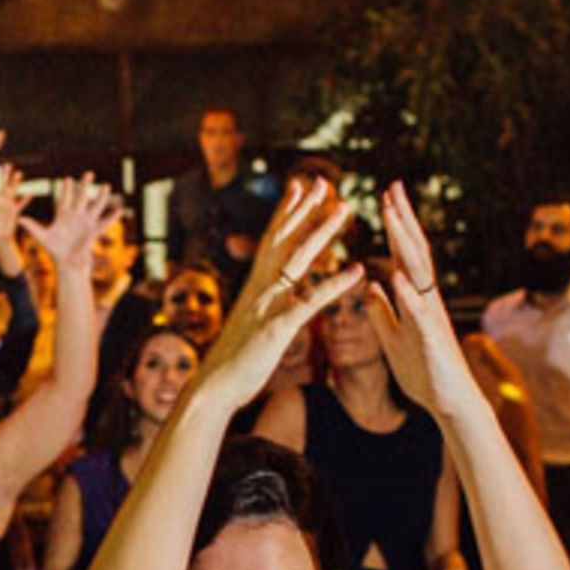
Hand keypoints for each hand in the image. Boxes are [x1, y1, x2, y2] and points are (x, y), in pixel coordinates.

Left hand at [19, 175, 120, 271]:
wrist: (67, 263)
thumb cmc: (54, 250)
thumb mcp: (43, 238)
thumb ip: (33, 228)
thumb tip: (20, 219)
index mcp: (63, 215)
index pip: (64, 199)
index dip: (66, 190)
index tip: (67, 179)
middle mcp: (76, 216)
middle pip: (81, 197)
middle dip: (85, 186)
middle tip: (89, 173)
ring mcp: (86, 222)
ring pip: (95, 206)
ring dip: (101, 197)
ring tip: (107, 186)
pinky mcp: (94, 231)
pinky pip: (104, 222)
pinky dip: (112, 217)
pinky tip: (120, 210)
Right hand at [190, 183, 362, 409]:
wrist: (212, 388)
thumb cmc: (230, 361)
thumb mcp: (246, 324)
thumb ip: (257, 304)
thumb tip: (261, 294)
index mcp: (254, 287)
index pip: (272, 240)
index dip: (286, 212)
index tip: (298, 185)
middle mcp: (260, 288)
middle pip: (284, 239)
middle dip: (303, 209)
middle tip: (322, 181)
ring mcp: (268, 306)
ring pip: (298, 260)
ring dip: (322, 232)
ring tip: (343, 209)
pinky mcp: (278, 328)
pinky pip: (311, 302)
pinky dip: (335, 284)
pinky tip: (357, 271)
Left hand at [363, 182, 475, 417]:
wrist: (446, 401)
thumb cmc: (422, 370)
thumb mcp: (394, 337)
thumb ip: (384, 311)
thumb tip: (372, 285)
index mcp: (414, 298)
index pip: (403, 254)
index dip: (395, 226)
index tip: (385, 196)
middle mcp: (425, 300)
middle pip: (414, 253)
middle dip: (403, 220)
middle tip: (393, 187)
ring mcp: (431, 316)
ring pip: (419, 274)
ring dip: (405, 245)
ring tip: (394, 218)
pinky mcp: (431, 339)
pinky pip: (420, 314)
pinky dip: (408, 295)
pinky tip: (397, 277)